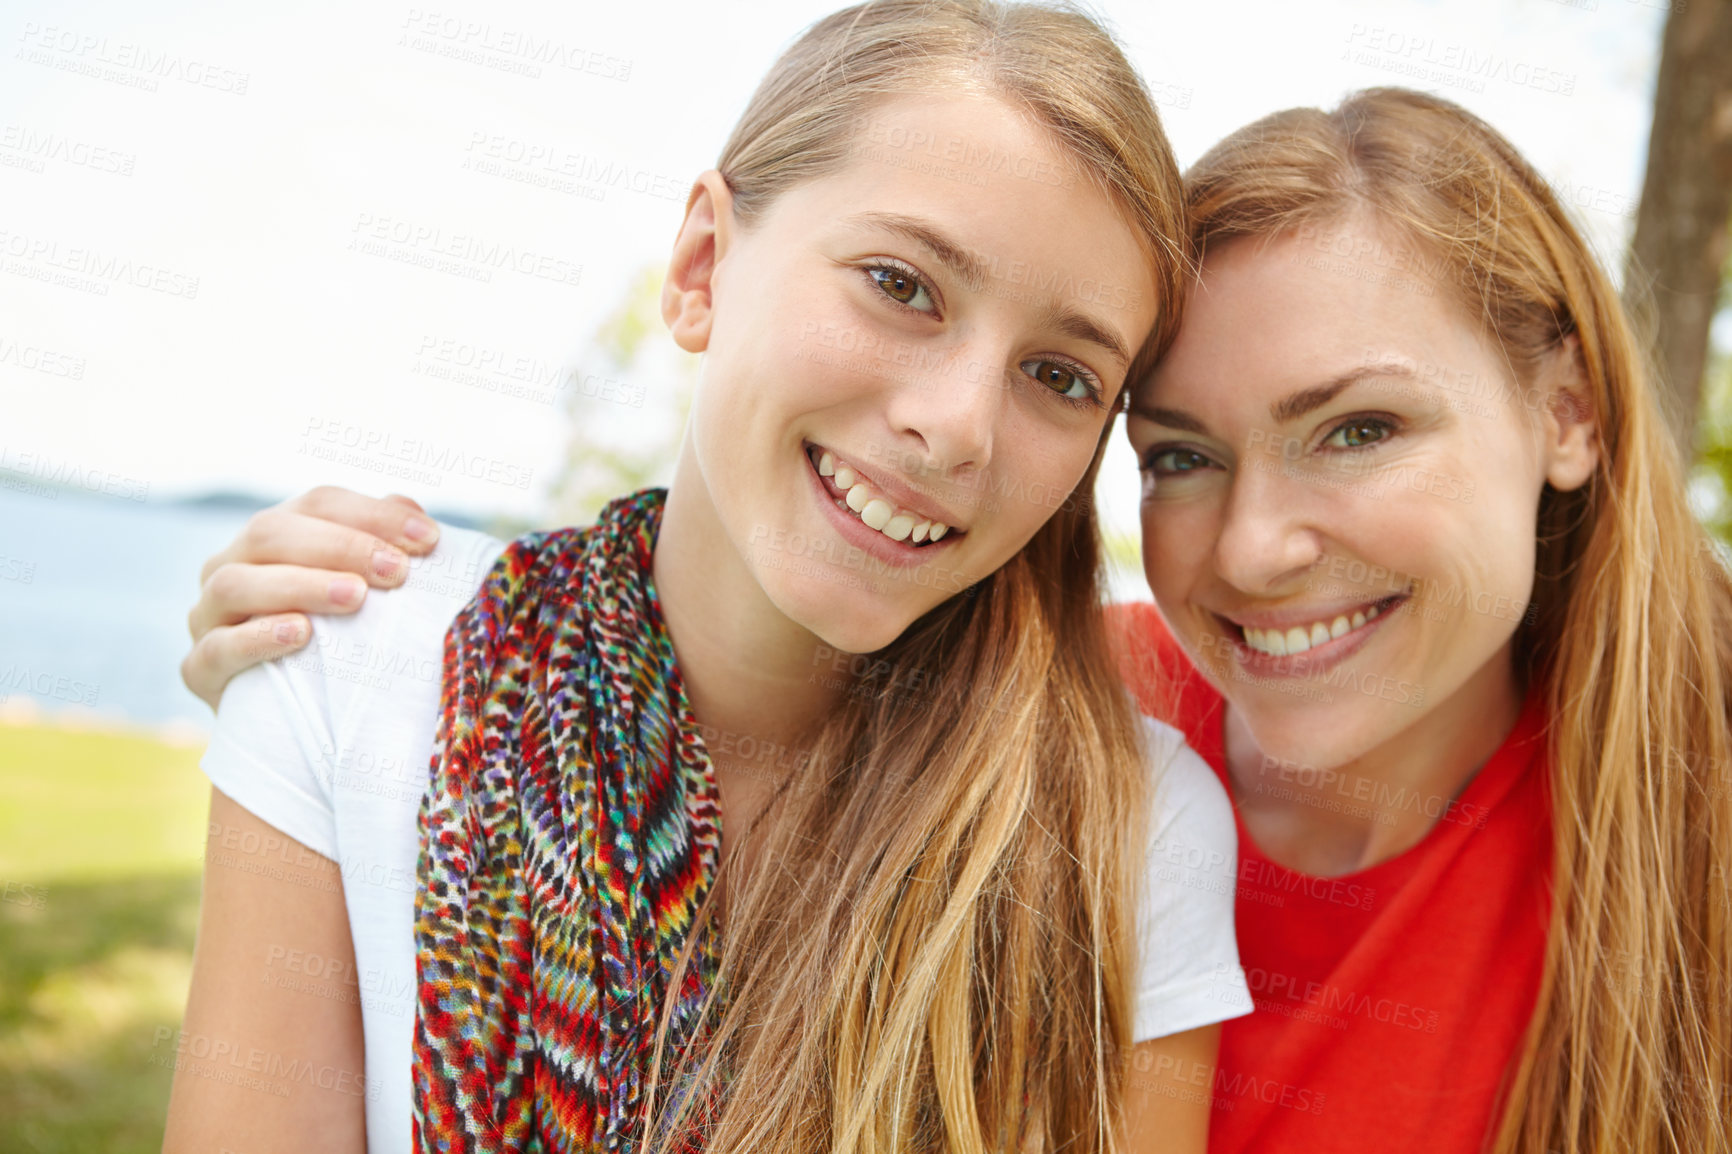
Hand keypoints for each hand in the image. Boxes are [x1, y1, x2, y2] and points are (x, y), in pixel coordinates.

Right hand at [182, 487, 439, 708]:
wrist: (292, 717)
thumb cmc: (336, 639)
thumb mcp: (362, 590)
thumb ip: (381, 546)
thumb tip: (413, 513)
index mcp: (273, 535)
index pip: (319, 504)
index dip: (373, 515)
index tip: (428, 539)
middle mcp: (230, 564)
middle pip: (272, 533)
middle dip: (341, 546)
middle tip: (395, 570)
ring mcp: (207, 616)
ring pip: (235, 584)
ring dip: (300, 585)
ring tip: (355, 597)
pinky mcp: (199, 668)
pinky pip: (217, 648)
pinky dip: (258, 638)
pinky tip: (301, 634)